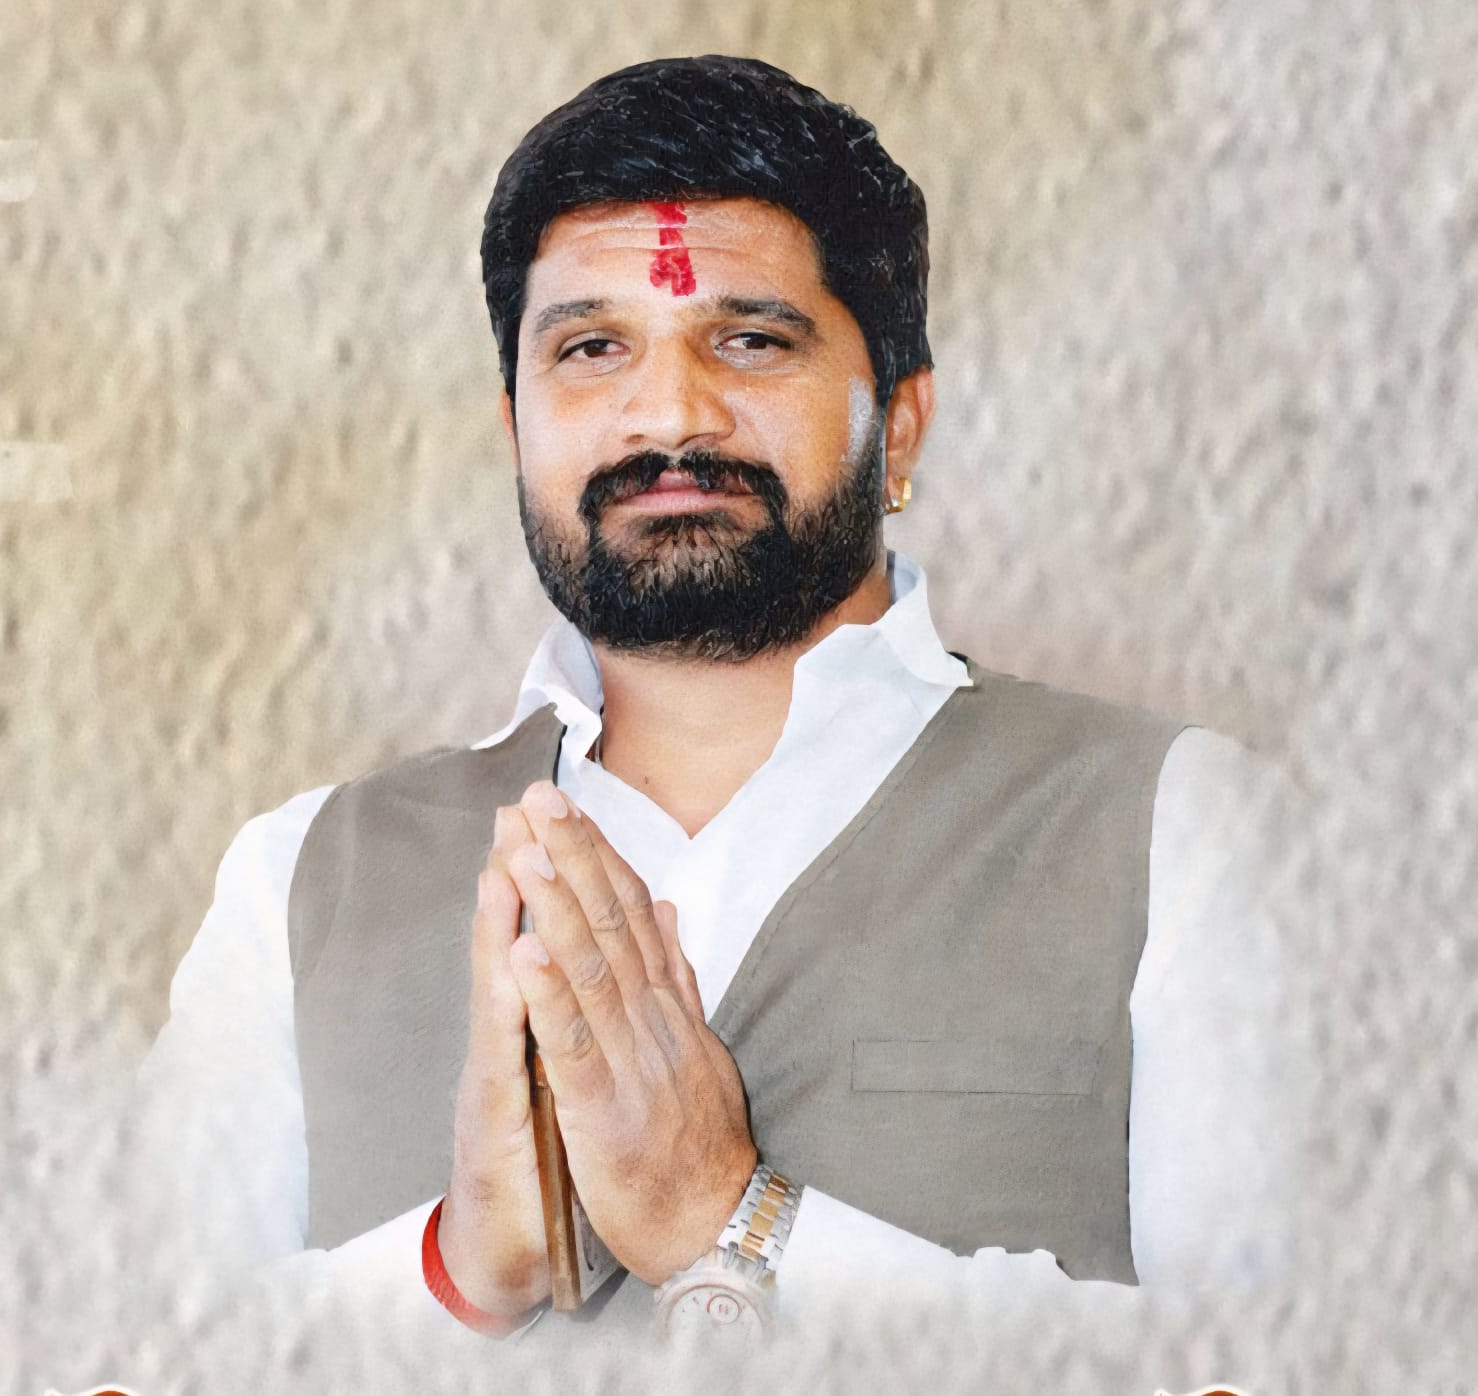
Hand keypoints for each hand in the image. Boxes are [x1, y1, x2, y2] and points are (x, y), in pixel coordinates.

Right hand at [435, 804, 549, 1318]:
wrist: (505, 1246)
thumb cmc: (541, 1154)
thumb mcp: (566, 1071)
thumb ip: (575, 1009)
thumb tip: (589, 950)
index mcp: (540, 1023)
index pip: (547, 934)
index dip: (556, 873)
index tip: (559, 810)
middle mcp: (511, 1039)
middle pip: (515, 939)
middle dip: (523, 870)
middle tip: (525, 804)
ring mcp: (497, 1075)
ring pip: (500, 984)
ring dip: (502, 917)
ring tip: (507, 854)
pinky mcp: (495, 1118)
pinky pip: (506, 1055)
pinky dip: (511, 1003)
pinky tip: (513, 957)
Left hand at [506, 780, 757, 1286]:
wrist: (718, 1224)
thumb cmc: (700, 1139)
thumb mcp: (698, 1046)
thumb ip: (678, 977)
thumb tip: (671, 908)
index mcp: (665, 1004)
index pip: (630, 912)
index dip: (597, 853)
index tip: (566, 803)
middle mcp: (652, 1018)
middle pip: (610, 923)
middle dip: (572, 856)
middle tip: (537, 796)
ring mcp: (632, 1059)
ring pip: (590, 969)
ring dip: (555, 905)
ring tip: (524, 850)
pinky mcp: (606, 1109)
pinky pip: (573, 1044)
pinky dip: (548, 994)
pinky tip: (523, 949)